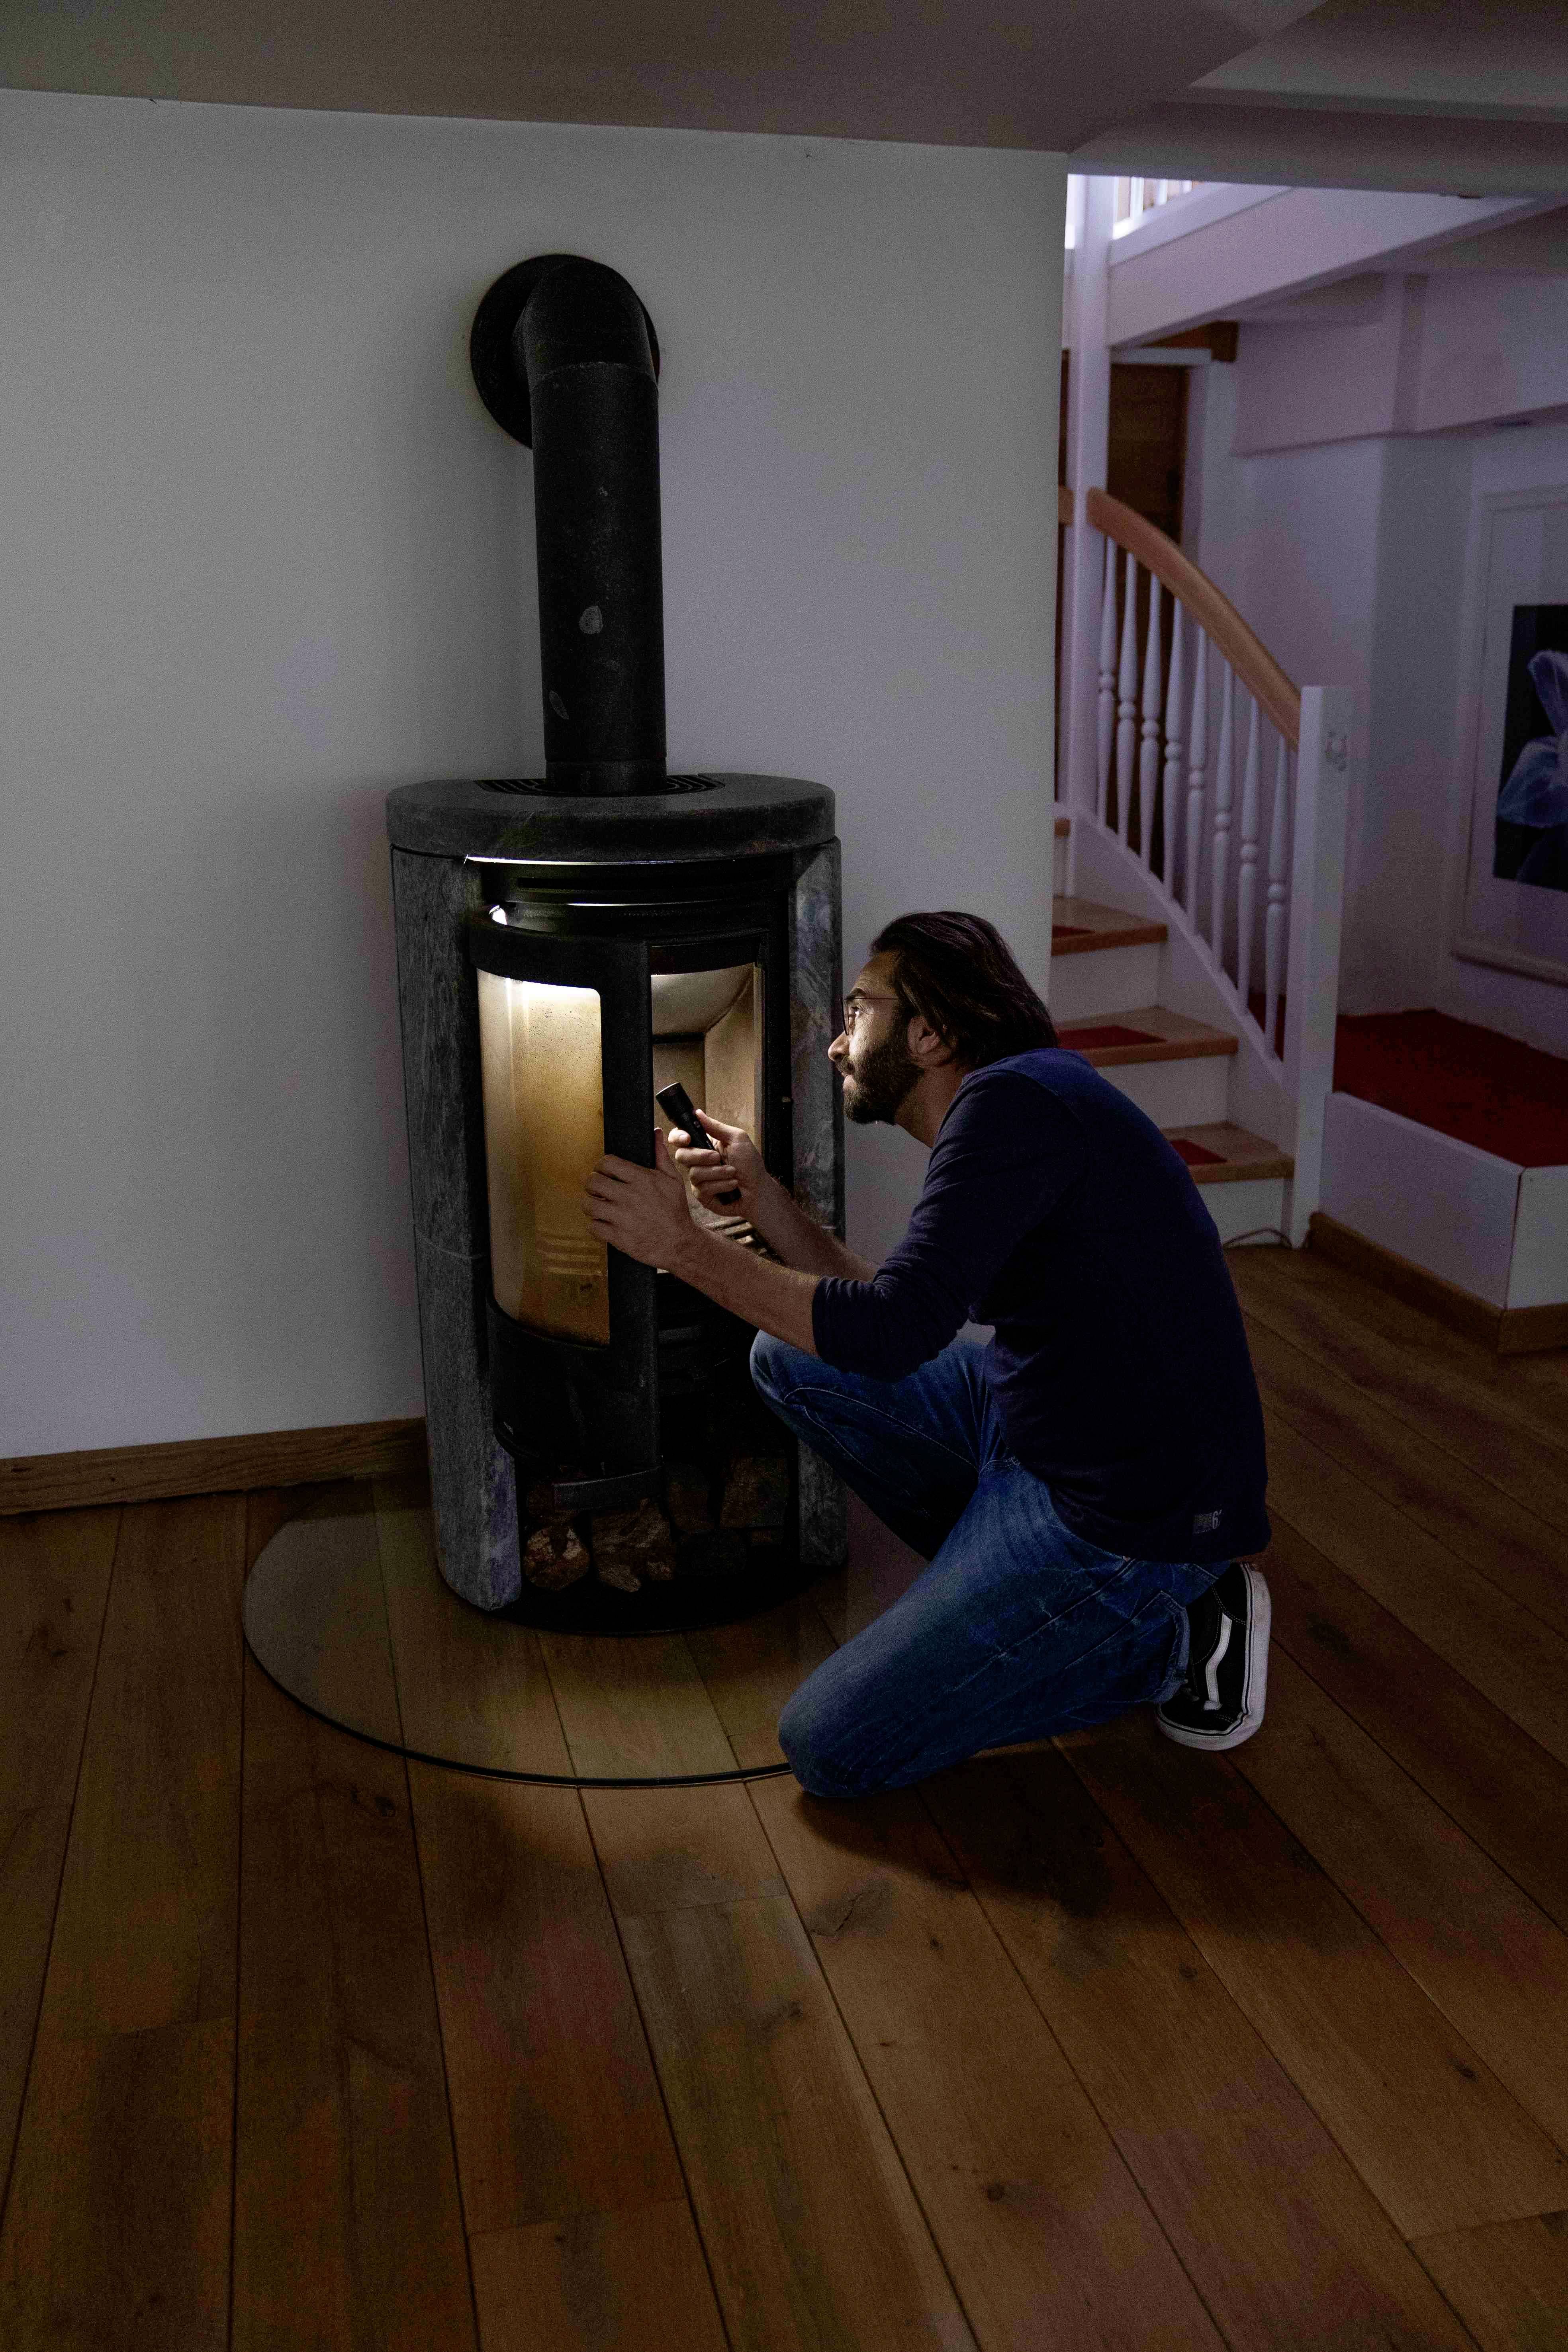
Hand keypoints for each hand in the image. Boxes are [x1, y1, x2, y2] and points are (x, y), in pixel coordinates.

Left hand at [584, 1132, 697, 1271]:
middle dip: (592, 1184)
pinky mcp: (617, 1236)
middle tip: (597, 1189)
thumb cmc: (675, 1210)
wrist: (679, 1244)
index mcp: (641, 1179)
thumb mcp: (672, 1179)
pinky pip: (593, 1226)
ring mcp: (622, 1217)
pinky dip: (596, 1225)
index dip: (601, 1166)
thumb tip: (656, 1132)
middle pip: (592, 1182)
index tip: (604, 1172)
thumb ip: (660, 1154)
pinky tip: (604, 1223)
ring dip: (591, 1204)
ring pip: (588, 1204)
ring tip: (598, 1205)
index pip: (607, 1163)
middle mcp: (629, 1196)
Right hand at [666, 1110, 765, 1216]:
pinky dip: (721, 1184)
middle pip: (681, 1155)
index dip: (678, 1137)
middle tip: (717, 1157)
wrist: (758, 1190)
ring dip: (717, 1172)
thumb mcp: (737, 1139)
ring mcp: (699, 1179)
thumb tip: (698, 1113)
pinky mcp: (702, 1195)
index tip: (687, 1139)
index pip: (680, 1138)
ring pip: (694, 1173)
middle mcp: (698, 1161)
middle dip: (700, 1156)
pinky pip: (702, 1188)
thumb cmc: (750, 1165)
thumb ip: (716, 1127)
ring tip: (733, 1173)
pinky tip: (732, 1185)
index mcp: (704, 1145)